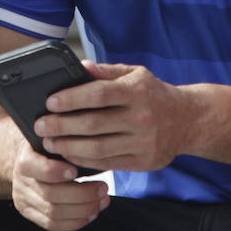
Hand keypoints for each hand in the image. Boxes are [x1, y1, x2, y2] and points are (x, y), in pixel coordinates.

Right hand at [10, 141, 108, 230]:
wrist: (29, 160)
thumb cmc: (49, 147)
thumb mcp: (54, 138)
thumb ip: (67, 144)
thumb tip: (92, 151)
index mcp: (24, 159)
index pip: (35, 168)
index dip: (55, 171)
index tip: (76, 170)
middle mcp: (21, 182)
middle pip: (50, 195)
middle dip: (81, 194)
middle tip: (103, 188)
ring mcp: (24, 200)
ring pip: (53, 213)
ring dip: (83, 209)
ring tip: (102, 200)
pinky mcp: (31, 214)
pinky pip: (53, 225)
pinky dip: (76, 221)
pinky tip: (92, 213)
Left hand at [33, 62, 191, 171]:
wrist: (189, 120)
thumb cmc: (155, 94)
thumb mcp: (135, 74)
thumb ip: (106, 72)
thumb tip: (80, 67)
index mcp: (138, 91)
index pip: (99, 94)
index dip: (72, 98)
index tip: (50, 102)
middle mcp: (142, 117)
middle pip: (94, 124)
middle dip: (62, 126)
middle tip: (41, 126)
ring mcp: (143, 142)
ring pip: (98, 148)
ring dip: (69, 147)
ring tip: (50, 142)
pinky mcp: (143, 162)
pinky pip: (108, 164)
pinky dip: (85, 161)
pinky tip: (70, 155)